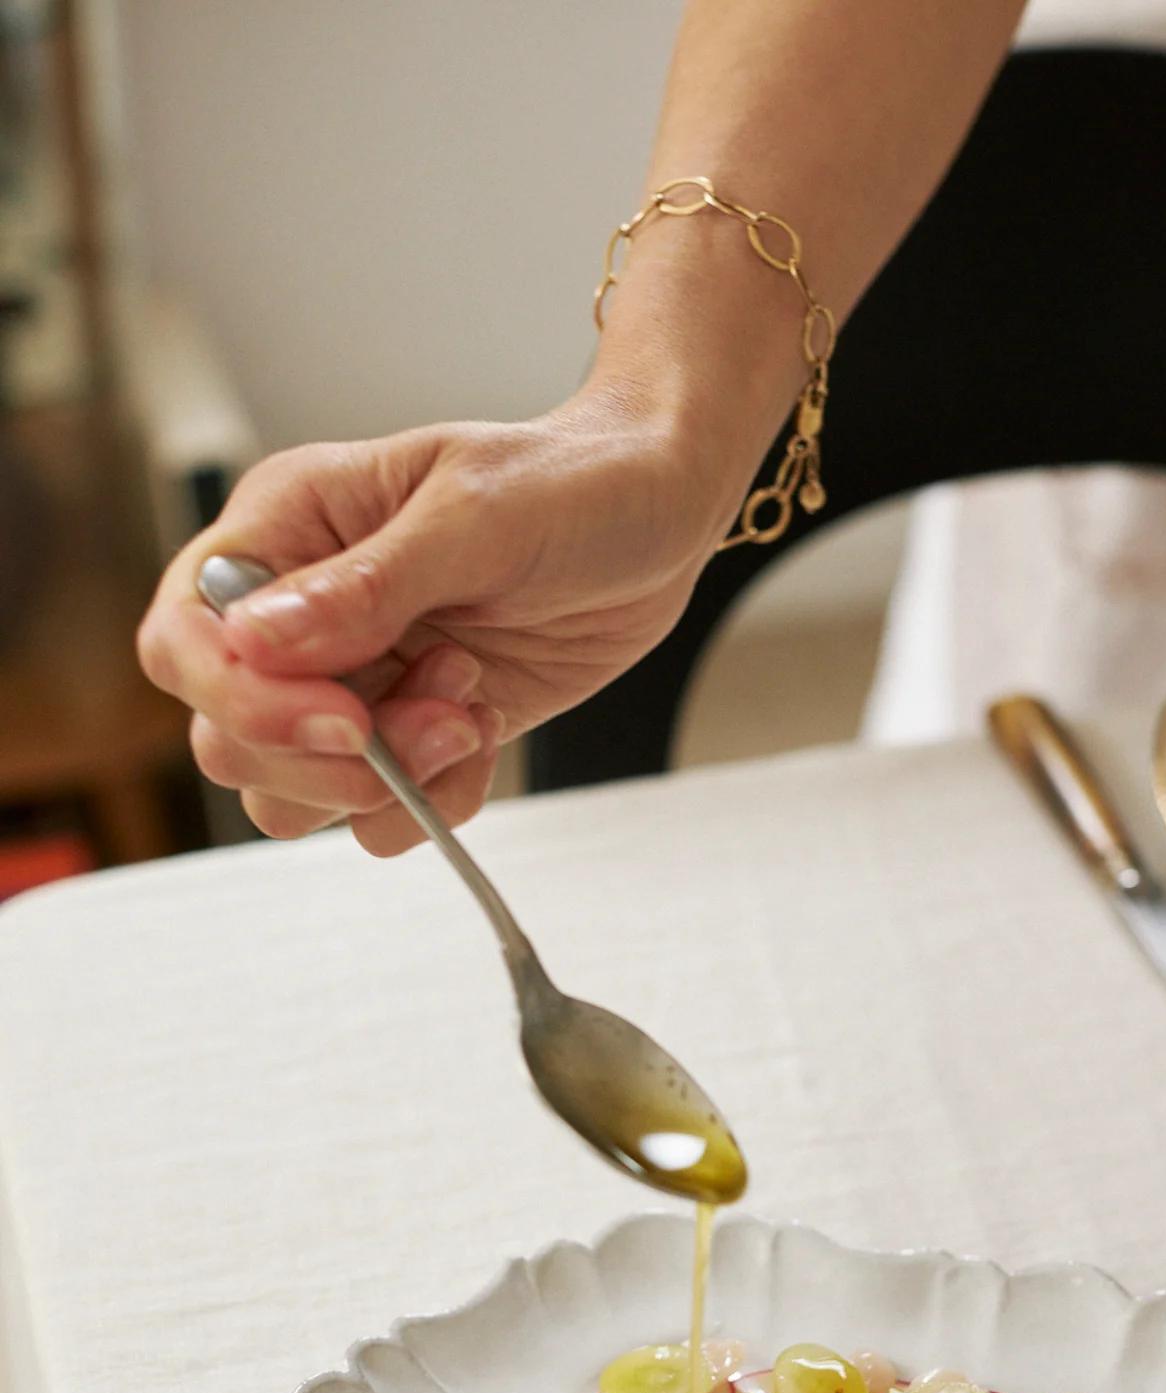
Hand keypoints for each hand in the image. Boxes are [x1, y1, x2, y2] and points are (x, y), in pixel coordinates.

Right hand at [138, 385, 729, 852]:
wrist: (660, 517)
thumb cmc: (571, 482)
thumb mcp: (477, 515)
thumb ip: (368, 587)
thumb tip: (257, 641)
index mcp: (284, 532)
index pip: (186, 640)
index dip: (243, 699)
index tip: (344, 719)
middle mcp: (300, 617)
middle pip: (229, 739)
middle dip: (332, 758)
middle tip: (443, 712)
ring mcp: (353, 684)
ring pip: (294, 794)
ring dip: (386, 785)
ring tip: (469, 711)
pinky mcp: (413, 736)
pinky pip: (380, 818)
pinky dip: (434, 804)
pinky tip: (485, 733)